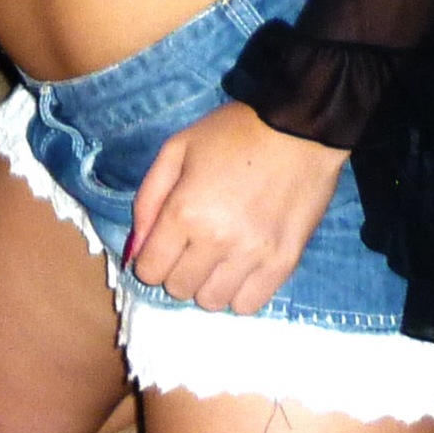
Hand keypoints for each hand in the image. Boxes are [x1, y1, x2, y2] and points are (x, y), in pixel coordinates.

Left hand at [129, 100, 346, 315]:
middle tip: (194, 243)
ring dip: (208, 282)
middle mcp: (217, 241)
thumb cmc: (232, 133)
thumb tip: (135, 251)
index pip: (150, 270)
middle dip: (178, 269)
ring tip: (220, 255)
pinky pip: (248, 305)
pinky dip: (239, 292)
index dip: (152, 258)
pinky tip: (242, 266)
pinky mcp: (283, 264)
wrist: (298, 128)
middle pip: (179, 289)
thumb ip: (148, 200)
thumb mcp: (177, 149)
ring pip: (212, 302)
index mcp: (185, 211)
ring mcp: (253, 256)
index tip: (166, 242)